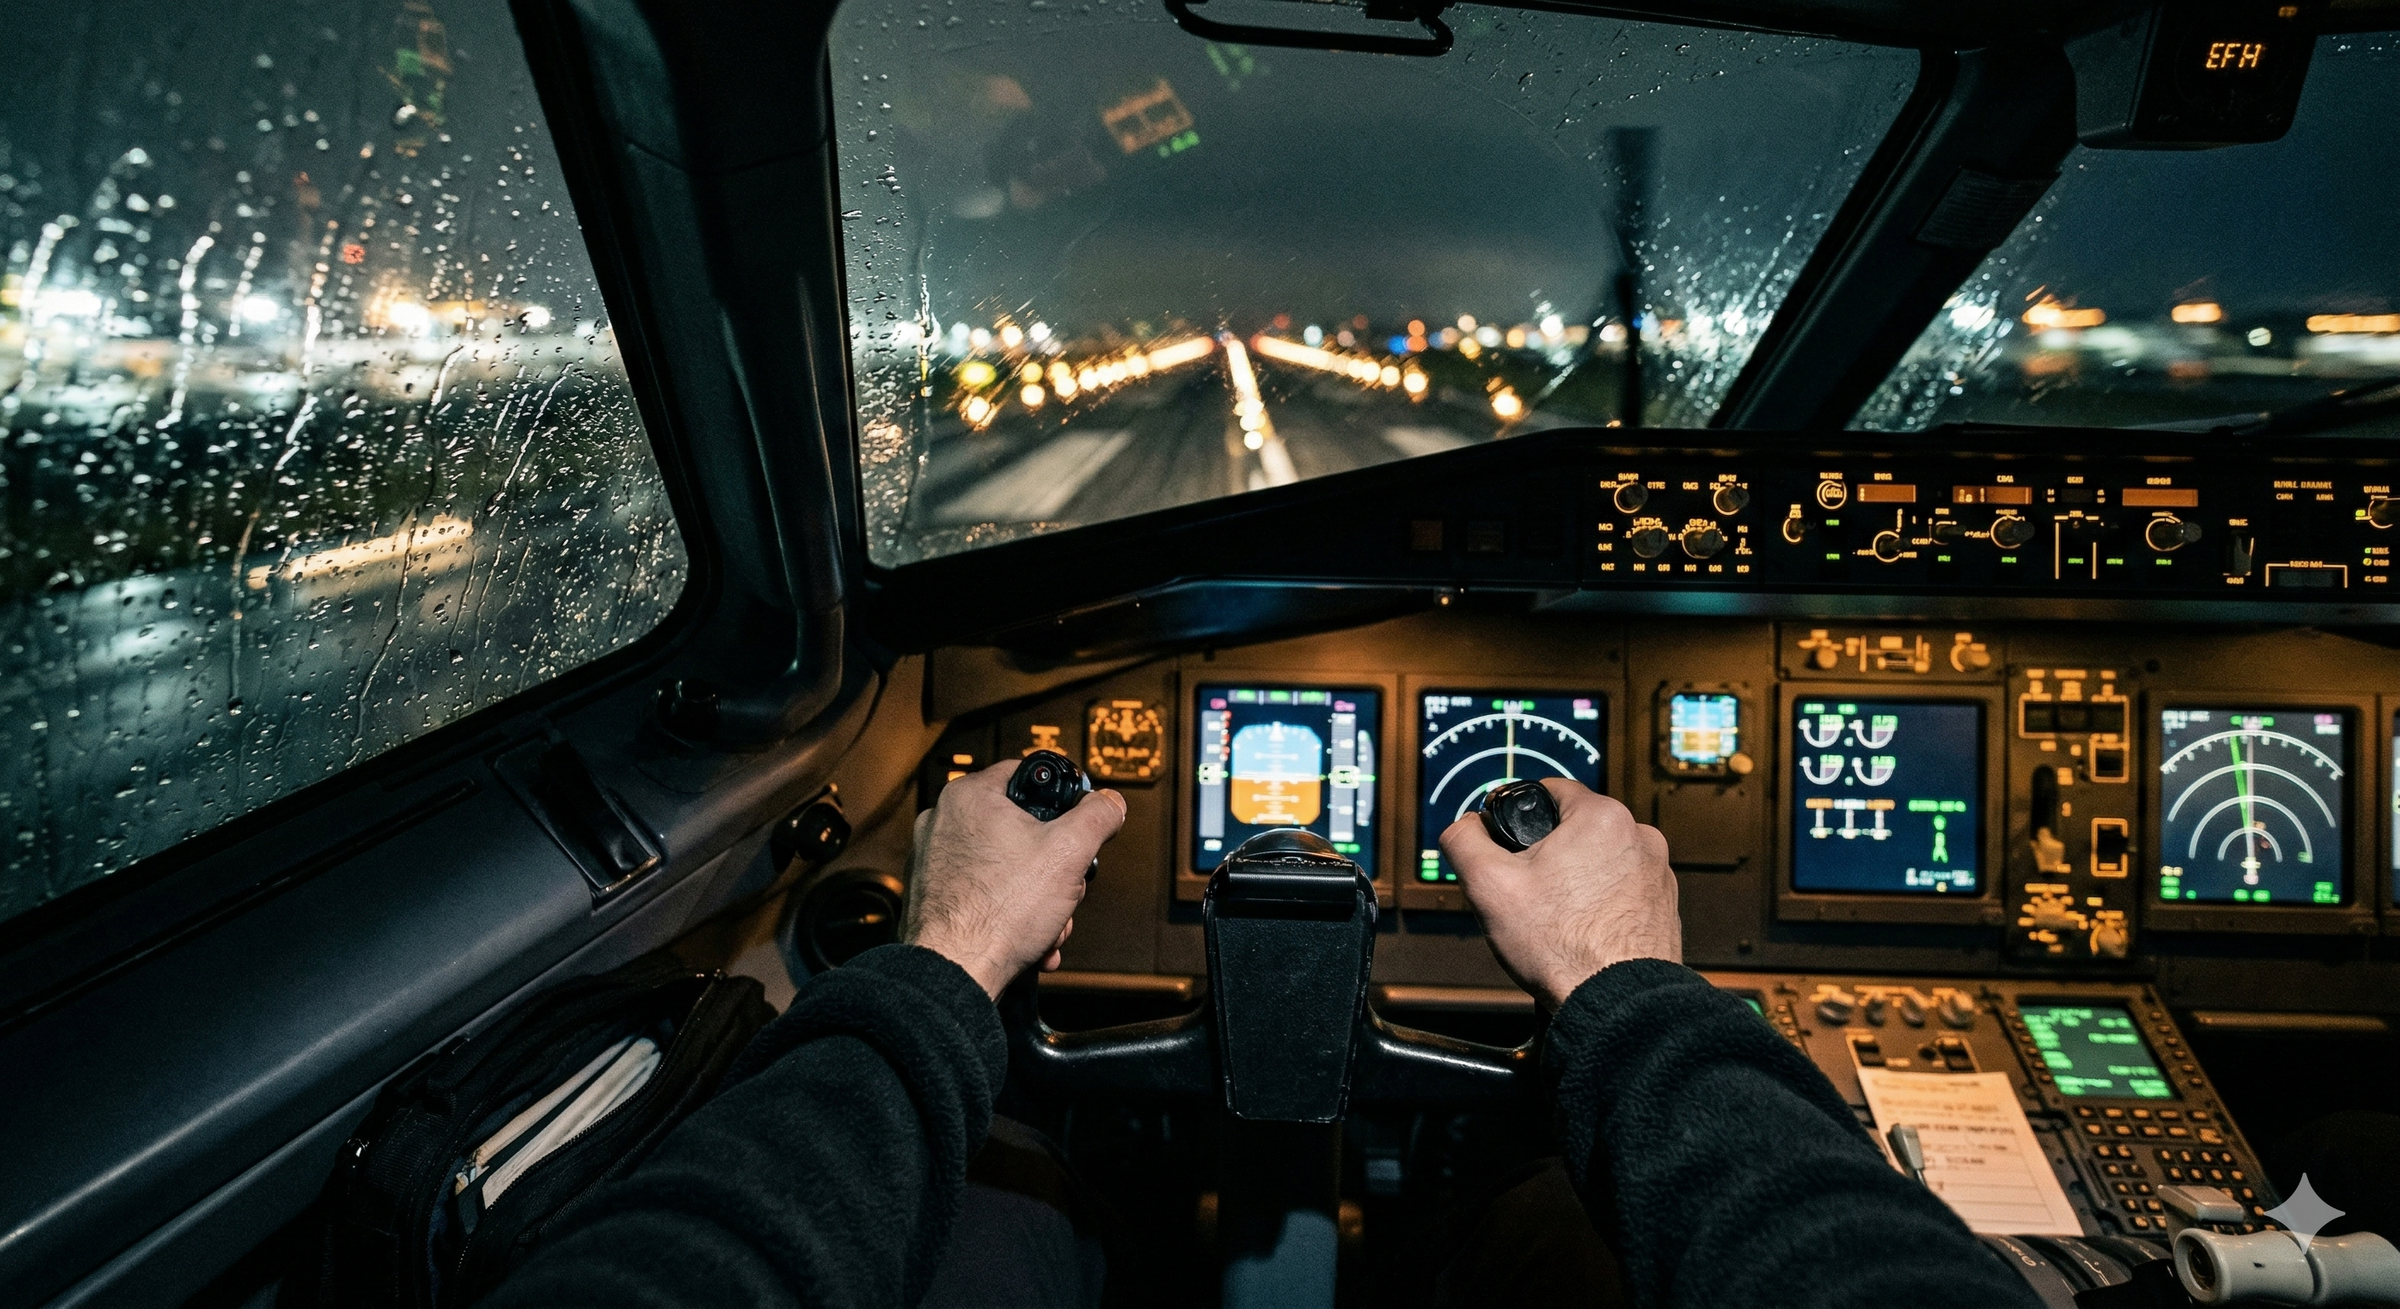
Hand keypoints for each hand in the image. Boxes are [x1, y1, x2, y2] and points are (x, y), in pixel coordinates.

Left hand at [902, 761, 1126, 998]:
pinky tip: (1030, 940)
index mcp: (969, 797)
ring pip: (1005, 867)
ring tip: (1048, 924)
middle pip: (1019, 829)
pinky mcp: (932, 896)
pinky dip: (1010, 914)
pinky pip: (984, 894)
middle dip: (1053, 866)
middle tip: (1065, 888)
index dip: (1061, 798)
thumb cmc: (999, 911)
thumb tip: (1110, 802)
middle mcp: (943, 822)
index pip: (1026, 773)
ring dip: (1038, 897)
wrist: (956, 971)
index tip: (1076, 820)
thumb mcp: (1070, 852)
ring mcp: (933, 861)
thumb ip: (1098, 817)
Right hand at [1439, 779, 1679, 1006]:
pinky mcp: (1664, 905)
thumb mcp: (1488, 886)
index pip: (1551, 790)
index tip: (1512, 846)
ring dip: (1578, 877)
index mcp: (1602, 817)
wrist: (1615, 1002)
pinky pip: (1622, 889)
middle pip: (1576, 828)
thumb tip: (1463, 826)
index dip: (1520, 817)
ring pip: (1600, 859)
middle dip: (1550, 852)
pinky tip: (1583, 929)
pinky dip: (1601, 902)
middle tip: (1530, 889)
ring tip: (1557, 915)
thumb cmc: (1562, 947)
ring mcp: (1657, 873)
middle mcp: (1640, 836)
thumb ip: (1464, 840)